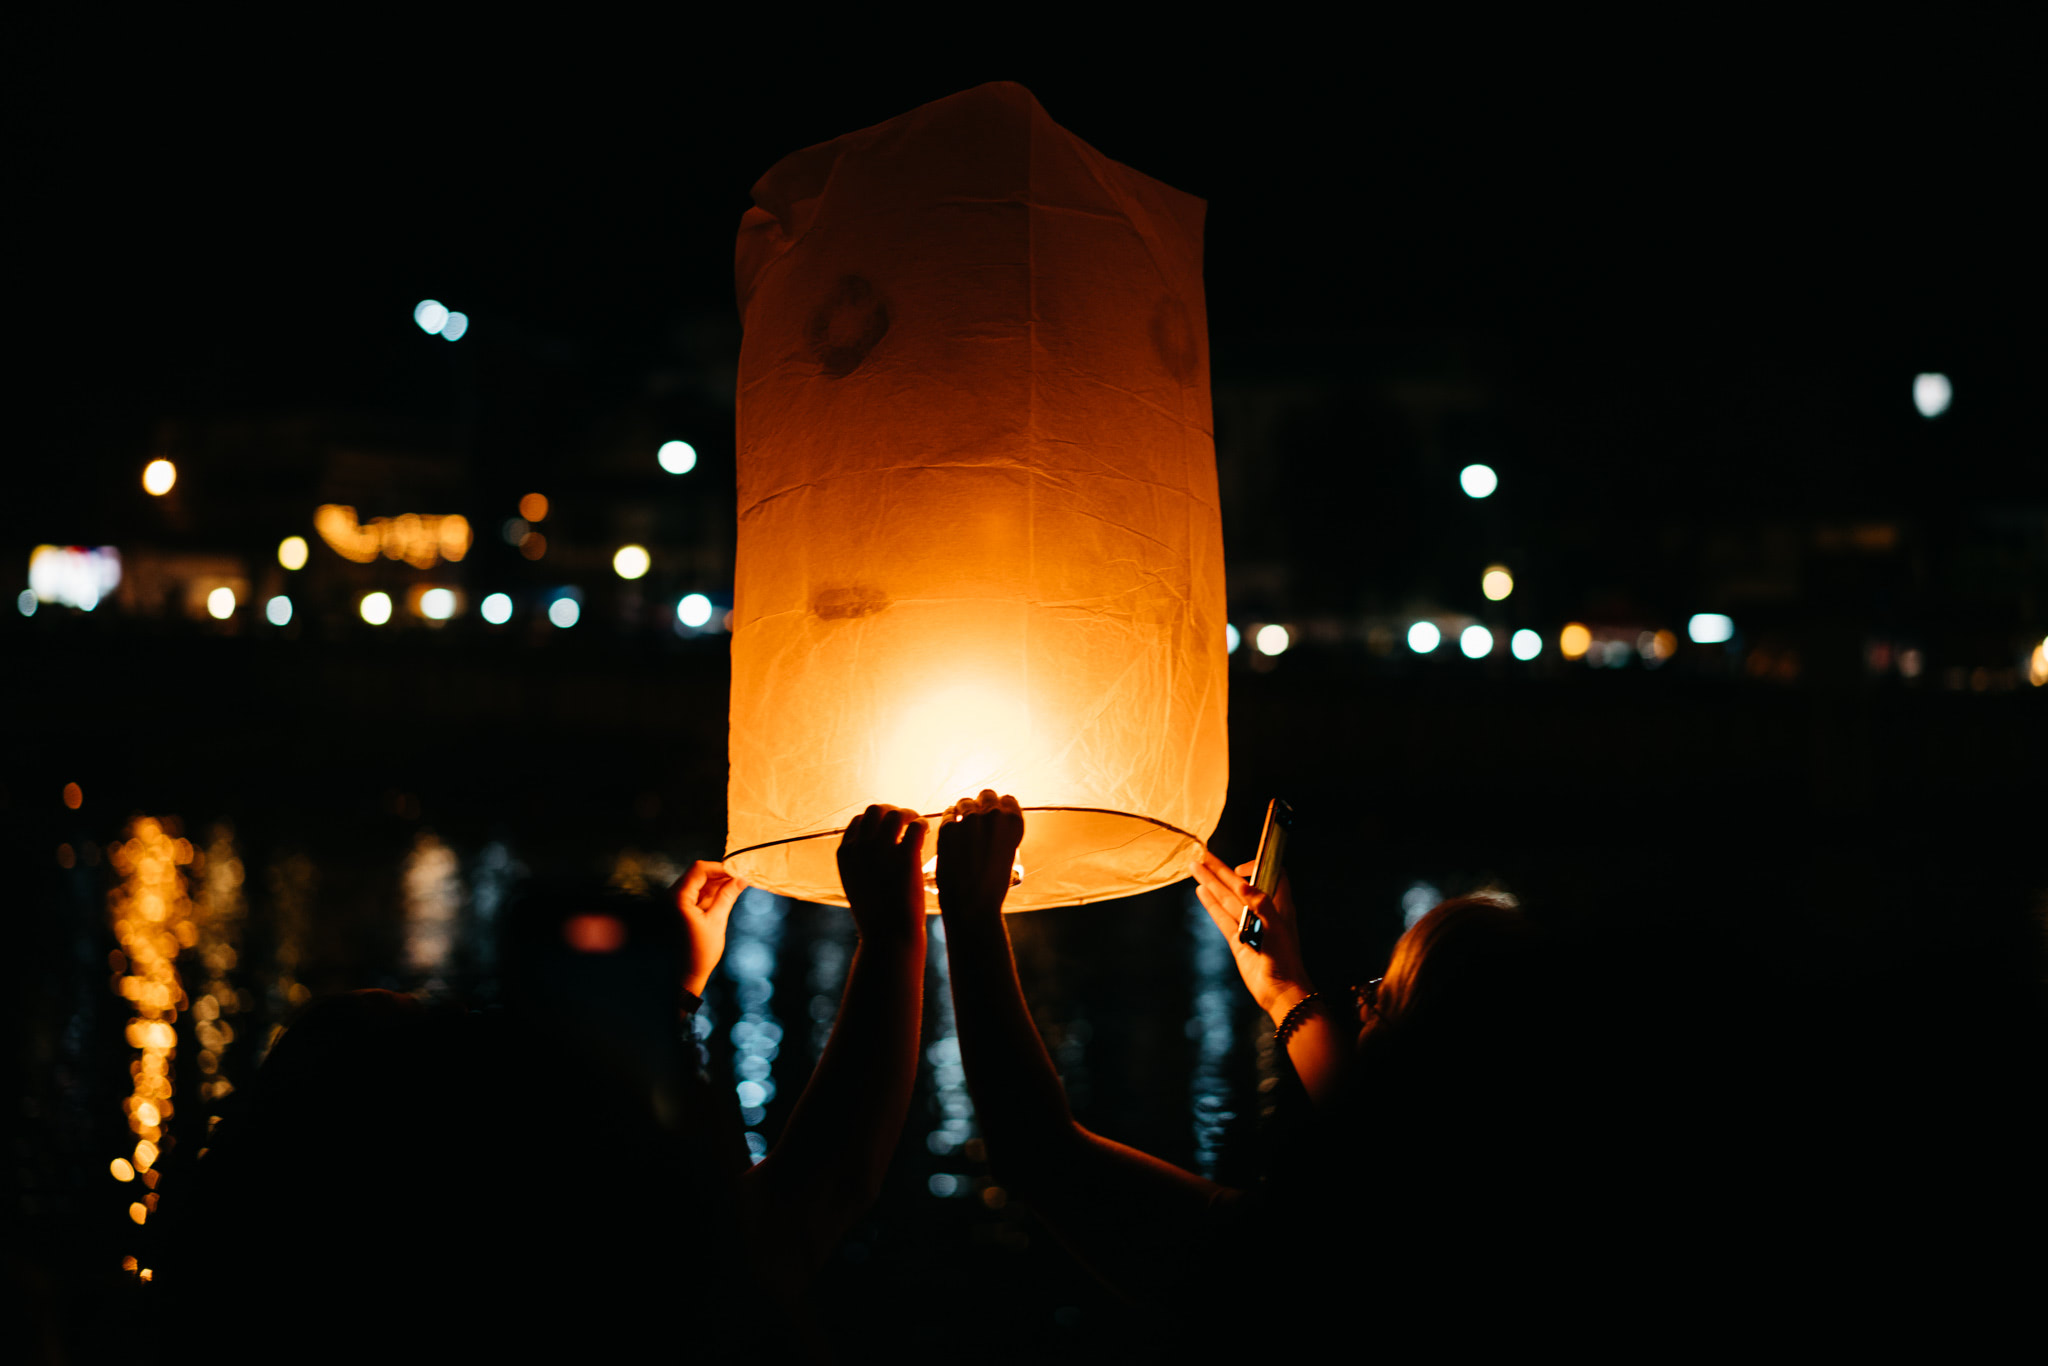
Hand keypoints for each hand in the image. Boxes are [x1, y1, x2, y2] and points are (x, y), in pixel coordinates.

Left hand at [673, 861, 749, 998]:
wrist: (685, 974)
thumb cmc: (700, 951)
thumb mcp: (717, 921)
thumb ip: (728, 896)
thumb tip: (741, 878)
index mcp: (678, 897)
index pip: (699, 869)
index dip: (720, 868)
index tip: (738, 872)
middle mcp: (672, 896)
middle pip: (698, 874)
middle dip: (720, 875)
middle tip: (740, 880)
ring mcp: (675, 903)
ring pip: (698, 884)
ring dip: (716, 884)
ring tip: (735, 888)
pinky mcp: (679, 910)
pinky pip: (696, 894)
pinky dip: (710, 894)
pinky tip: (724, 897)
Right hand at [836, 804, 929, 943]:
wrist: (887, 936)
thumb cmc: (875, 915)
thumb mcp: (856, 884)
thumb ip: (860, 861)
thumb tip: (871, 843)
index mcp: (845, 853)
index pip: (859, 820)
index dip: (876, 820)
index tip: (889, 828)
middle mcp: (860, 847)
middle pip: (875, 810)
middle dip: (891, 811)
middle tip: (906, 821)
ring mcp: (881, 850)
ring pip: (896, 814)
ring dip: (909, 815)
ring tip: (917, 825)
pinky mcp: (906, 856)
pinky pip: (916, 826)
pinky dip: (922, 825)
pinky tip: (926, 834)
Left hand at [936, 790, 1024, 916]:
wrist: (972, 906)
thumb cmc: (993, 885)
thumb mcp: (1008, 853)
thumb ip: (1001, 831)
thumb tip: (990, 819)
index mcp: (1013, 822)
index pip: (1007, 799)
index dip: (999, 809)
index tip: (994, 820)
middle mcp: (993, 815)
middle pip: (986, 794)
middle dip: (981, 806)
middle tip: (976, 822)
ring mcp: (969, 820)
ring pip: (964, 802)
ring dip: (963, 812)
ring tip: (962, 832)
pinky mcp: (947, 828)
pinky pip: (947, 814)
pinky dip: (949, 823)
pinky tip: (950, 838)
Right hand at [1190, 851, 1313, 1022]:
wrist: (1280, 992)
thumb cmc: (1286, 961)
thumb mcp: (1277, 929)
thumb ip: (1262, 905)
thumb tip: (1243, 885)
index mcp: (1279, 905)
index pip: (1271, 874)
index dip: (1257, 866)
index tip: (1241, 868)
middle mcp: (1263, 912)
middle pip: (1238, 883)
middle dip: (1220, 869)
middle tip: (1202, 855)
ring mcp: (1248, 925)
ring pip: (1226, 898)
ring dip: (1211, 882)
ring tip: (1195, 867)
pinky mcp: (1237, 940)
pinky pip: (1222, 917)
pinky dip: (1211, 904)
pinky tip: (1201, 891)